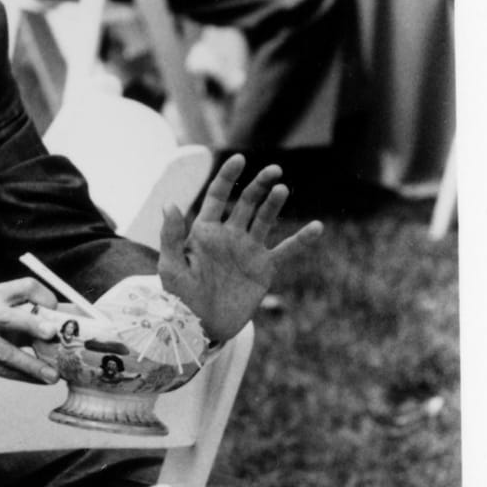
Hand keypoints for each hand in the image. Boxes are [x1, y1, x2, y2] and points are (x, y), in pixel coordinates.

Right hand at [0, 278, 63, 389]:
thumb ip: (22, 318)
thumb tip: (65, 328)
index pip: (24, 287)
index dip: (44, 297)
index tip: (56, 312)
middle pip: (9, 317)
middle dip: (32, 325)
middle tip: (52, 333)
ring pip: (6, 352)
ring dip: (33, 365)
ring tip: (54, 376)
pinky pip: (1, 370)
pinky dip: (23, 377)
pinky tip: (39, 381)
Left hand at [158, 155, 322, 343]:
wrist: (200, 327)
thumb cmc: (180, 298)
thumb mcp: (171, 267)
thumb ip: (171, 236)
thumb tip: (170, 203)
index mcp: (204, 232)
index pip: (218, 196)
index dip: (227, 177)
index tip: (239, 159)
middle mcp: (229, 236)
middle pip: (247, 203)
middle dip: (258, 185)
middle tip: (273, 171)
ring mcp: (248, 250)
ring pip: (265, 220)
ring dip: (274, 204)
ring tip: (281, 189)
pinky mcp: (264, 268)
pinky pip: (286, 250)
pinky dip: (301, 240)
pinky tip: (317, 227)